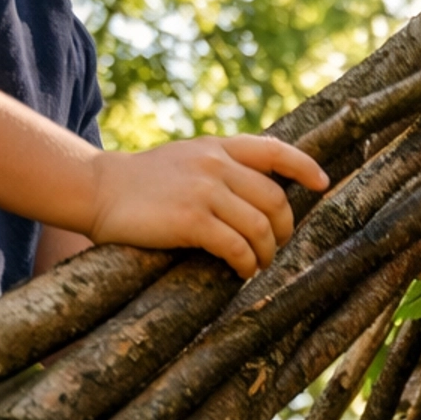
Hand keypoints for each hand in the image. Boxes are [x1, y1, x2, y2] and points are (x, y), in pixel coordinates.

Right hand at [86, 135, 328, 277]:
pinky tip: (240, 271)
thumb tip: (262, 192)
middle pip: (275, 199)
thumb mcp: (186, 158)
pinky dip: (245, 264)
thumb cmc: (143, 183)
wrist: (97, 189)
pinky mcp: (191, 219)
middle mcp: (215, 164)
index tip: (323, 184)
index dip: (305, 167)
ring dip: (266, 252)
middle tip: (275, 247)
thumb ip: (220, 166)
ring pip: (260, 226)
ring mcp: (204, 190)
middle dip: (284, 229)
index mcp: (218, 147)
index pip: (275, 150)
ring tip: (257, 264)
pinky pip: (236, 246)